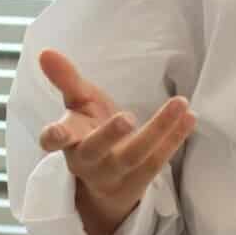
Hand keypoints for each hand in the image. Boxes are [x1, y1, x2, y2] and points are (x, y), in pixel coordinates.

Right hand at [37, 49, 195, 234]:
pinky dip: (176, 137)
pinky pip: (159, 160)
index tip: (55, 134)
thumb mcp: (77, 105)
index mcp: (71, 140)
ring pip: (135, 156)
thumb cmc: (89, 132)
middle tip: (126, 118)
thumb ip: (65, 79)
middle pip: (97, 151)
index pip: (56, 140)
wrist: (106, 183)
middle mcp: (89, 161)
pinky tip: (190, 116)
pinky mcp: (140, 181)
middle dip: (110, 135)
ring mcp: (116, 175)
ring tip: (180, 103)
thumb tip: (45, 51)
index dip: (53, 137)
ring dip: (159, 129)